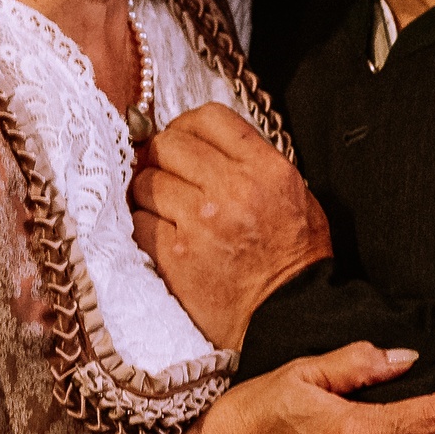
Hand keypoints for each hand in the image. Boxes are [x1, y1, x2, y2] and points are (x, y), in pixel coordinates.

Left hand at [131, 103, 331, 349]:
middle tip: (165, 171)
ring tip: (164, 206)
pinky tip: (161, 233)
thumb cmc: (295, 258)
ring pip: (145, 180)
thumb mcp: (294, 194)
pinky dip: (144, 224)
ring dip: (149, 190)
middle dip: (161, 154)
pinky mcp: (173, 255)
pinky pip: (139, 220)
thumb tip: (204, 143)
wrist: (289, 315)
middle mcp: (232, 188)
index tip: (183, 141)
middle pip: (169, 143)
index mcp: (266, 169)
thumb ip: (252, 161)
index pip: (209, 117)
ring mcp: (199, 222)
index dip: (187, 125)